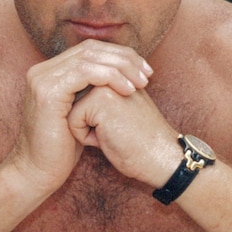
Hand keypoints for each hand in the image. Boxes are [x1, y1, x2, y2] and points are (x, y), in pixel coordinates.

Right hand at [8, 39, 152, 192]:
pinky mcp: (48, 92)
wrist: (38, 172)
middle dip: (124, 58)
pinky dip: (110, 77)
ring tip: (141, 82)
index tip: (144, 69)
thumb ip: (91, 90)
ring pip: (90, 57)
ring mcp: (42, 79)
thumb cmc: (62, 148)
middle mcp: (42, 70)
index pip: (89, 49)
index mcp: (49, 71)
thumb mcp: (80, 112)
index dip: (119, 55)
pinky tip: (127, 89)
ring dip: (121, 67)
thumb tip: (121, 74)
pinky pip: (85, 73)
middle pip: (90, 48)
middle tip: (148, 73)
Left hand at [67, 85, 181, 187]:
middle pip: (73, 101)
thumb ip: (100, 95)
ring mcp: (105, 84)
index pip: (81, 95)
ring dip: (85, 128)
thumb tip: (71, 96)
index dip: (92, 119)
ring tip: (112, 132)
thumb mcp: (120, 109)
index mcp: (117, 73)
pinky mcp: (99, 99)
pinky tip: (108, 138)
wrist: (160, 157)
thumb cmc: (139, 141)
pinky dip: (85, 137)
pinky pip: (73, 121)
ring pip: (71, 110)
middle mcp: (110, 74)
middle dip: (87, 121)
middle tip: (117, 130)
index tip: (119, 125)